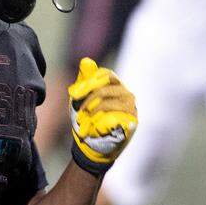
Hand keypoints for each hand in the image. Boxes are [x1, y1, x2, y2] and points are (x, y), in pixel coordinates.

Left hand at [67, 57, 137, 174]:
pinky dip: (99, 120)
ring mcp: (131, 108)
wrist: (89, 144)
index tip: (74, 93)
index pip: (106, 74)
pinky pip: (113, 115)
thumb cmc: (87, 120)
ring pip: (108, 99)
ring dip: (91, 108)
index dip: (90, 81)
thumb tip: (86, 60)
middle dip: (89, 94)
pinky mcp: (131, 122)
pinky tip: (93, 125)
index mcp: (117, 87)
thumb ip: (84, 80)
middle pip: (108, 84)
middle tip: (77, 104)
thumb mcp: (81, 98)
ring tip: (84, 117)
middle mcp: (127, 95)